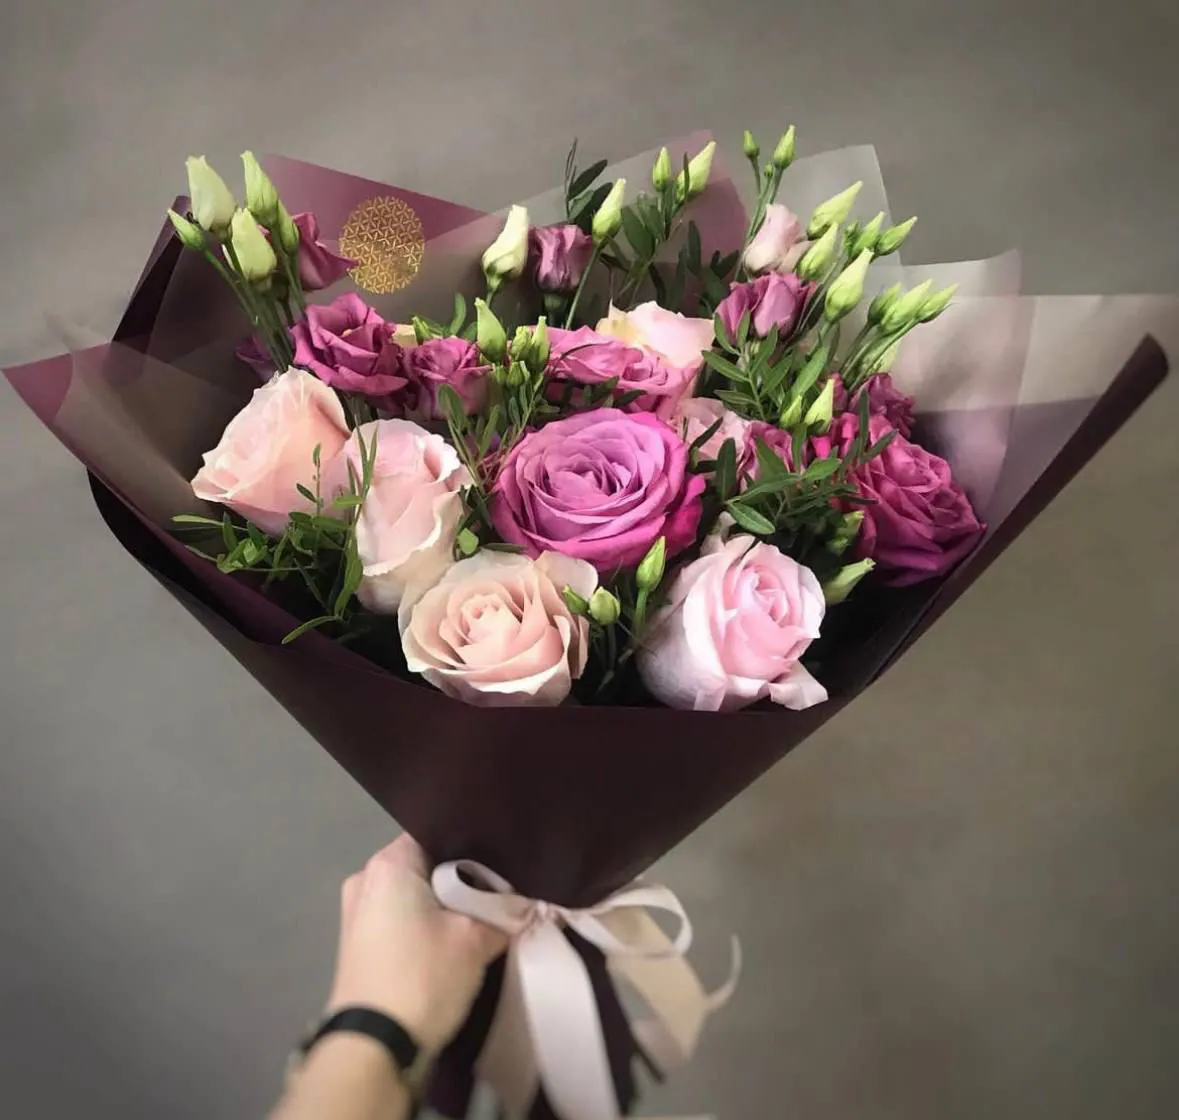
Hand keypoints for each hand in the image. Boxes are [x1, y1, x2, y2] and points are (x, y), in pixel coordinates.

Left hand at [327, 835, 507, 1055]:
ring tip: (485, 915)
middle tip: (504, 890)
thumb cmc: (421, 976)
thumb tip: (524, 904)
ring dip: (446, 906)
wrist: (373, 1048)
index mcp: (388, 864)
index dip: (475, 844)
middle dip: (464, 878)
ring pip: (416, 895)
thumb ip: (503, 912)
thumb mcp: (475, 939)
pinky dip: (427, 926)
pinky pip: (402, 919)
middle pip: (427, 864)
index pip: (439, 831)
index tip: (505, 860)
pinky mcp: (360, 946)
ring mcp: (357, 915)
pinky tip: (457, 940)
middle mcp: (366, 879)